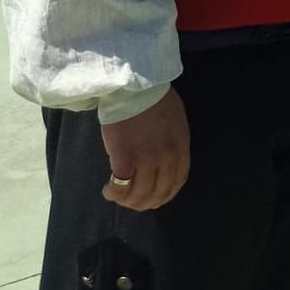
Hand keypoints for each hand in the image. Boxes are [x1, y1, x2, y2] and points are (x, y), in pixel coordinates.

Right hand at [101, 88, 190, 211]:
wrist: (136, 87)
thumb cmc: (155, 99)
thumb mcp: (177, 122)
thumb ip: (174, 144)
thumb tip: (166, 162)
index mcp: (181, 148)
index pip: (176, 183)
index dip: (164, 195)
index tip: (154, 198)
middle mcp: (166, 159)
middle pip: (158, 193)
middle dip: (145, 202)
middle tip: (133, 201)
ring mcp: (145, 161)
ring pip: (138, 194)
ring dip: (127, 201)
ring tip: (119, 196)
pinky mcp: (124, 159)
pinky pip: (120, 187)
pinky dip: (113, 194)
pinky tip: (108, 190)